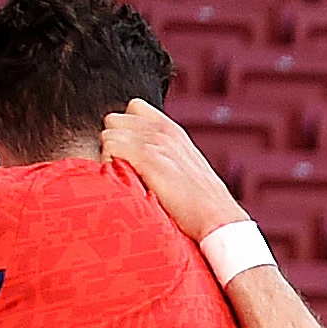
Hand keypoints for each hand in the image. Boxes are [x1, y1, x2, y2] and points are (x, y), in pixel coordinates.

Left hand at [99, 99, 243, 242]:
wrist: (218, 219)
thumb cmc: (204, 203)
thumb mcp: (188, 166)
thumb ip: (167, 152)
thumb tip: (144, 156)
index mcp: (174, 131)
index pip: (134, 108)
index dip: (126, 129)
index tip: (131, 151)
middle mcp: (164, 131)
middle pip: (115, 120)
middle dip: (114, 141)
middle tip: (125, 166)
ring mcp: (155, 142)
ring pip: (108, 134)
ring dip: (110, 155)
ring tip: (123, 176)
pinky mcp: (148, 157)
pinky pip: (110, 147)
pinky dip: (109, 164)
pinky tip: (123, 181)